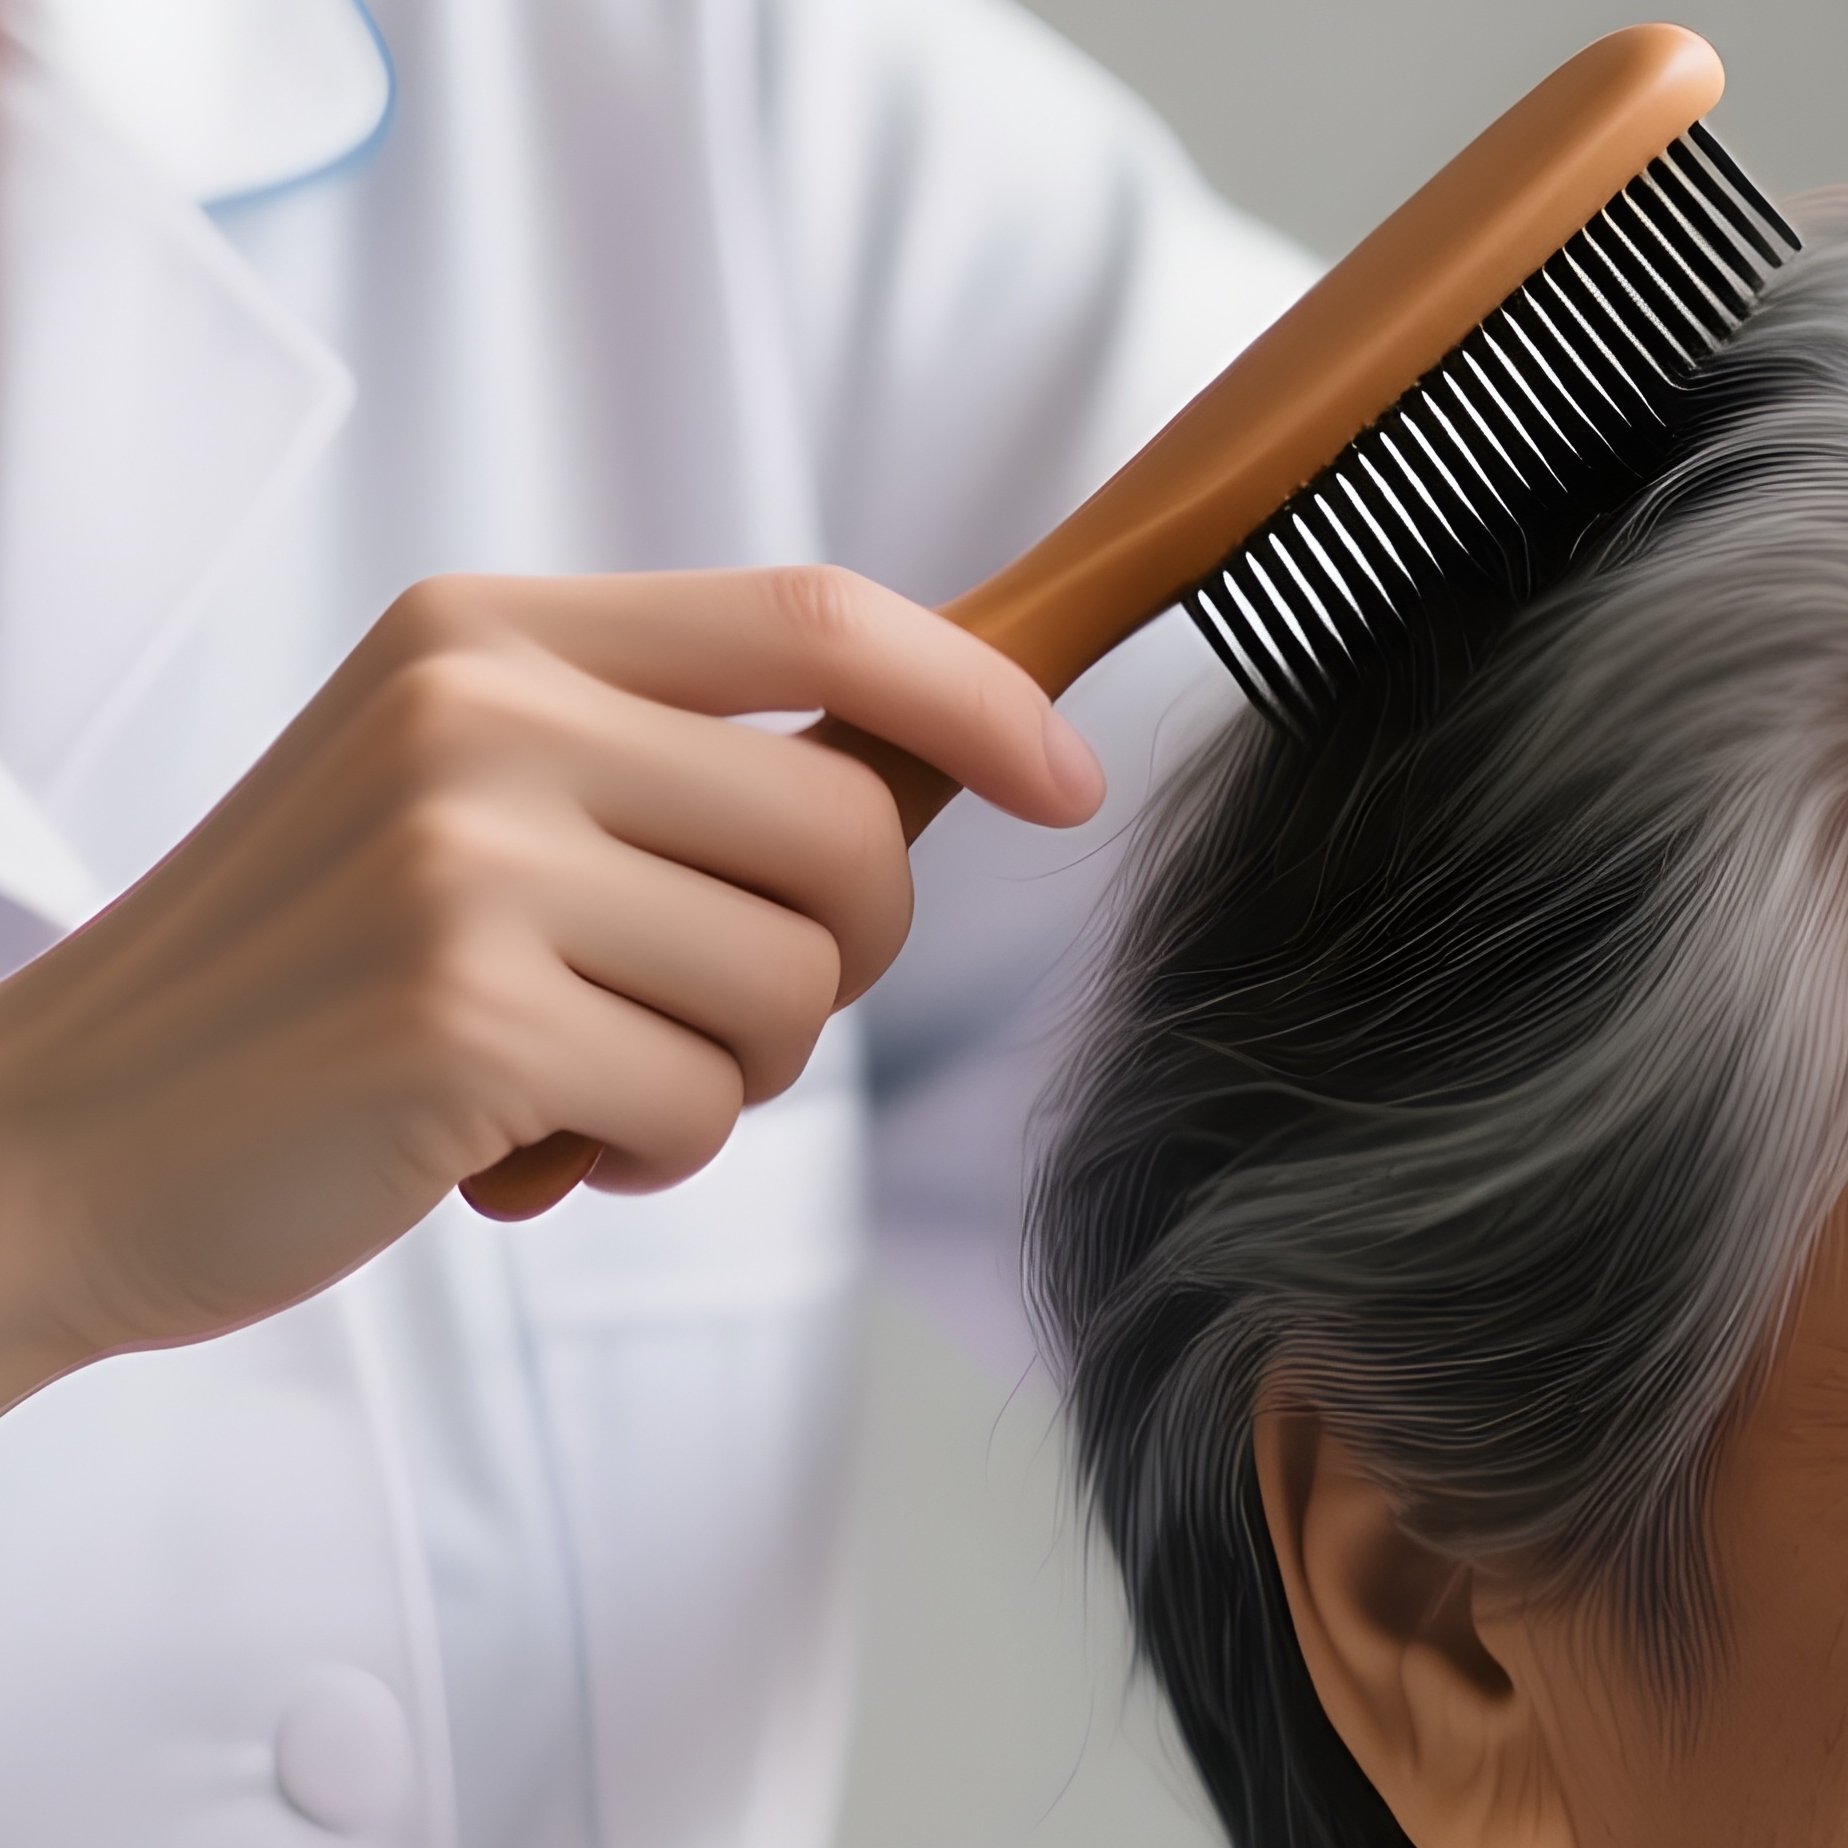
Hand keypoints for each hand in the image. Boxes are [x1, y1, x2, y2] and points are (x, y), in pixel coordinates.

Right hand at [0, 567, 1104, 1405]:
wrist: (65, 1129)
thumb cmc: (311, 974)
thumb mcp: (464, 794)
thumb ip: (667, 764)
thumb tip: (925, 772)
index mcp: (493, 633)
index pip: (815, 618)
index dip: (977, 695)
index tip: (1066, 775)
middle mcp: (481, 715)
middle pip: (848, 831)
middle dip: (839, 959)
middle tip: (717, 1011)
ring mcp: (465, 862)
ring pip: (794, 985)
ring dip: (728, 1069)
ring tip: (580, 1076)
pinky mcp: (462, 1019)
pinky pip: (702, 1107)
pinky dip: (647, 1154)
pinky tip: (526, 1147)